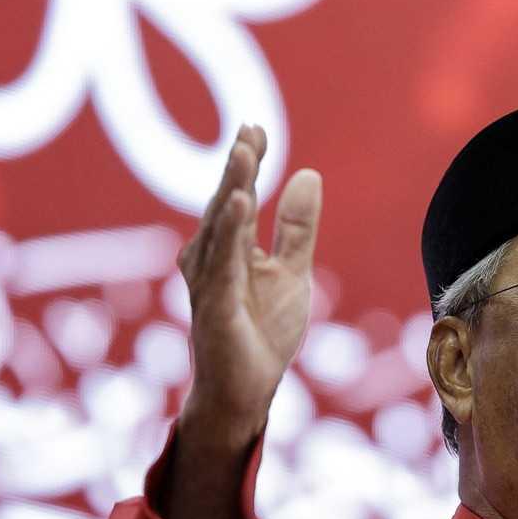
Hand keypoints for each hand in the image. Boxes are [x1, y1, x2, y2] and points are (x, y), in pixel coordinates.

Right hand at [177, 124, 322, 448]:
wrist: (245, 391)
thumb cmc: (261, 332)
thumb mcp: (292, 271)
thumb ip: (297, 228)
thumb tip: (308, 174)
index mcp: (228, 247)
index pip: (238, 195)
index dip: (248, 161)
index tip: (257, 127)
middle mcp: (210, 258)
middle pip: (226, 203)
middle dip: (238, 166)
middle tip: (249, 131)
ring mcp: (209, 282)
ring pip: (221, 227)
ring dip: (233, 188)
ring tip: (245, 155)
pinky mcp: (214, 306)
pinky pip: (222, 263)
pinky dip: (230, 232)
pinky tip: (240, 204)